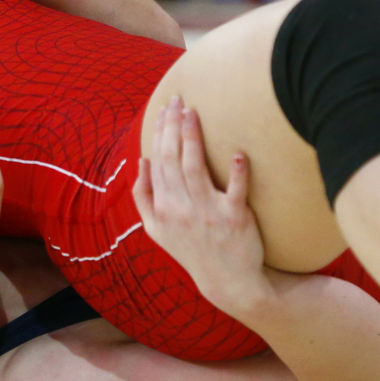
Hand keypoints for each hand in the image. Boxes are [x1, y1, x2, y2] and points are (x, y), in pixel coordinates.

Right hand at [133, 96, 271, 312]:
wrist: (227, 280)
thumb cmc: (192, 249)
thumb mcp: (156, 229)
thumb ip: (143, 196)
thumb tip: (141, 161)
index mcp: (162, 207)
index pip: (158, 161)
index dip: (160, 132)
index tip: (165, 109)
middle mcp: (180, 208)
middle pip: (172, 159)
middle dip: (172, 126)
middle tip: (178, 100)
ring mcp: (207, 213)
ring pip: (195, 168)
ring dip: (192, 139)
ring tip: (192, 114)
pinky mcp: (235, 218)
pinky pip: (235, 192)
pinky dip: (237, 173)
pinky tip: (237, 154)